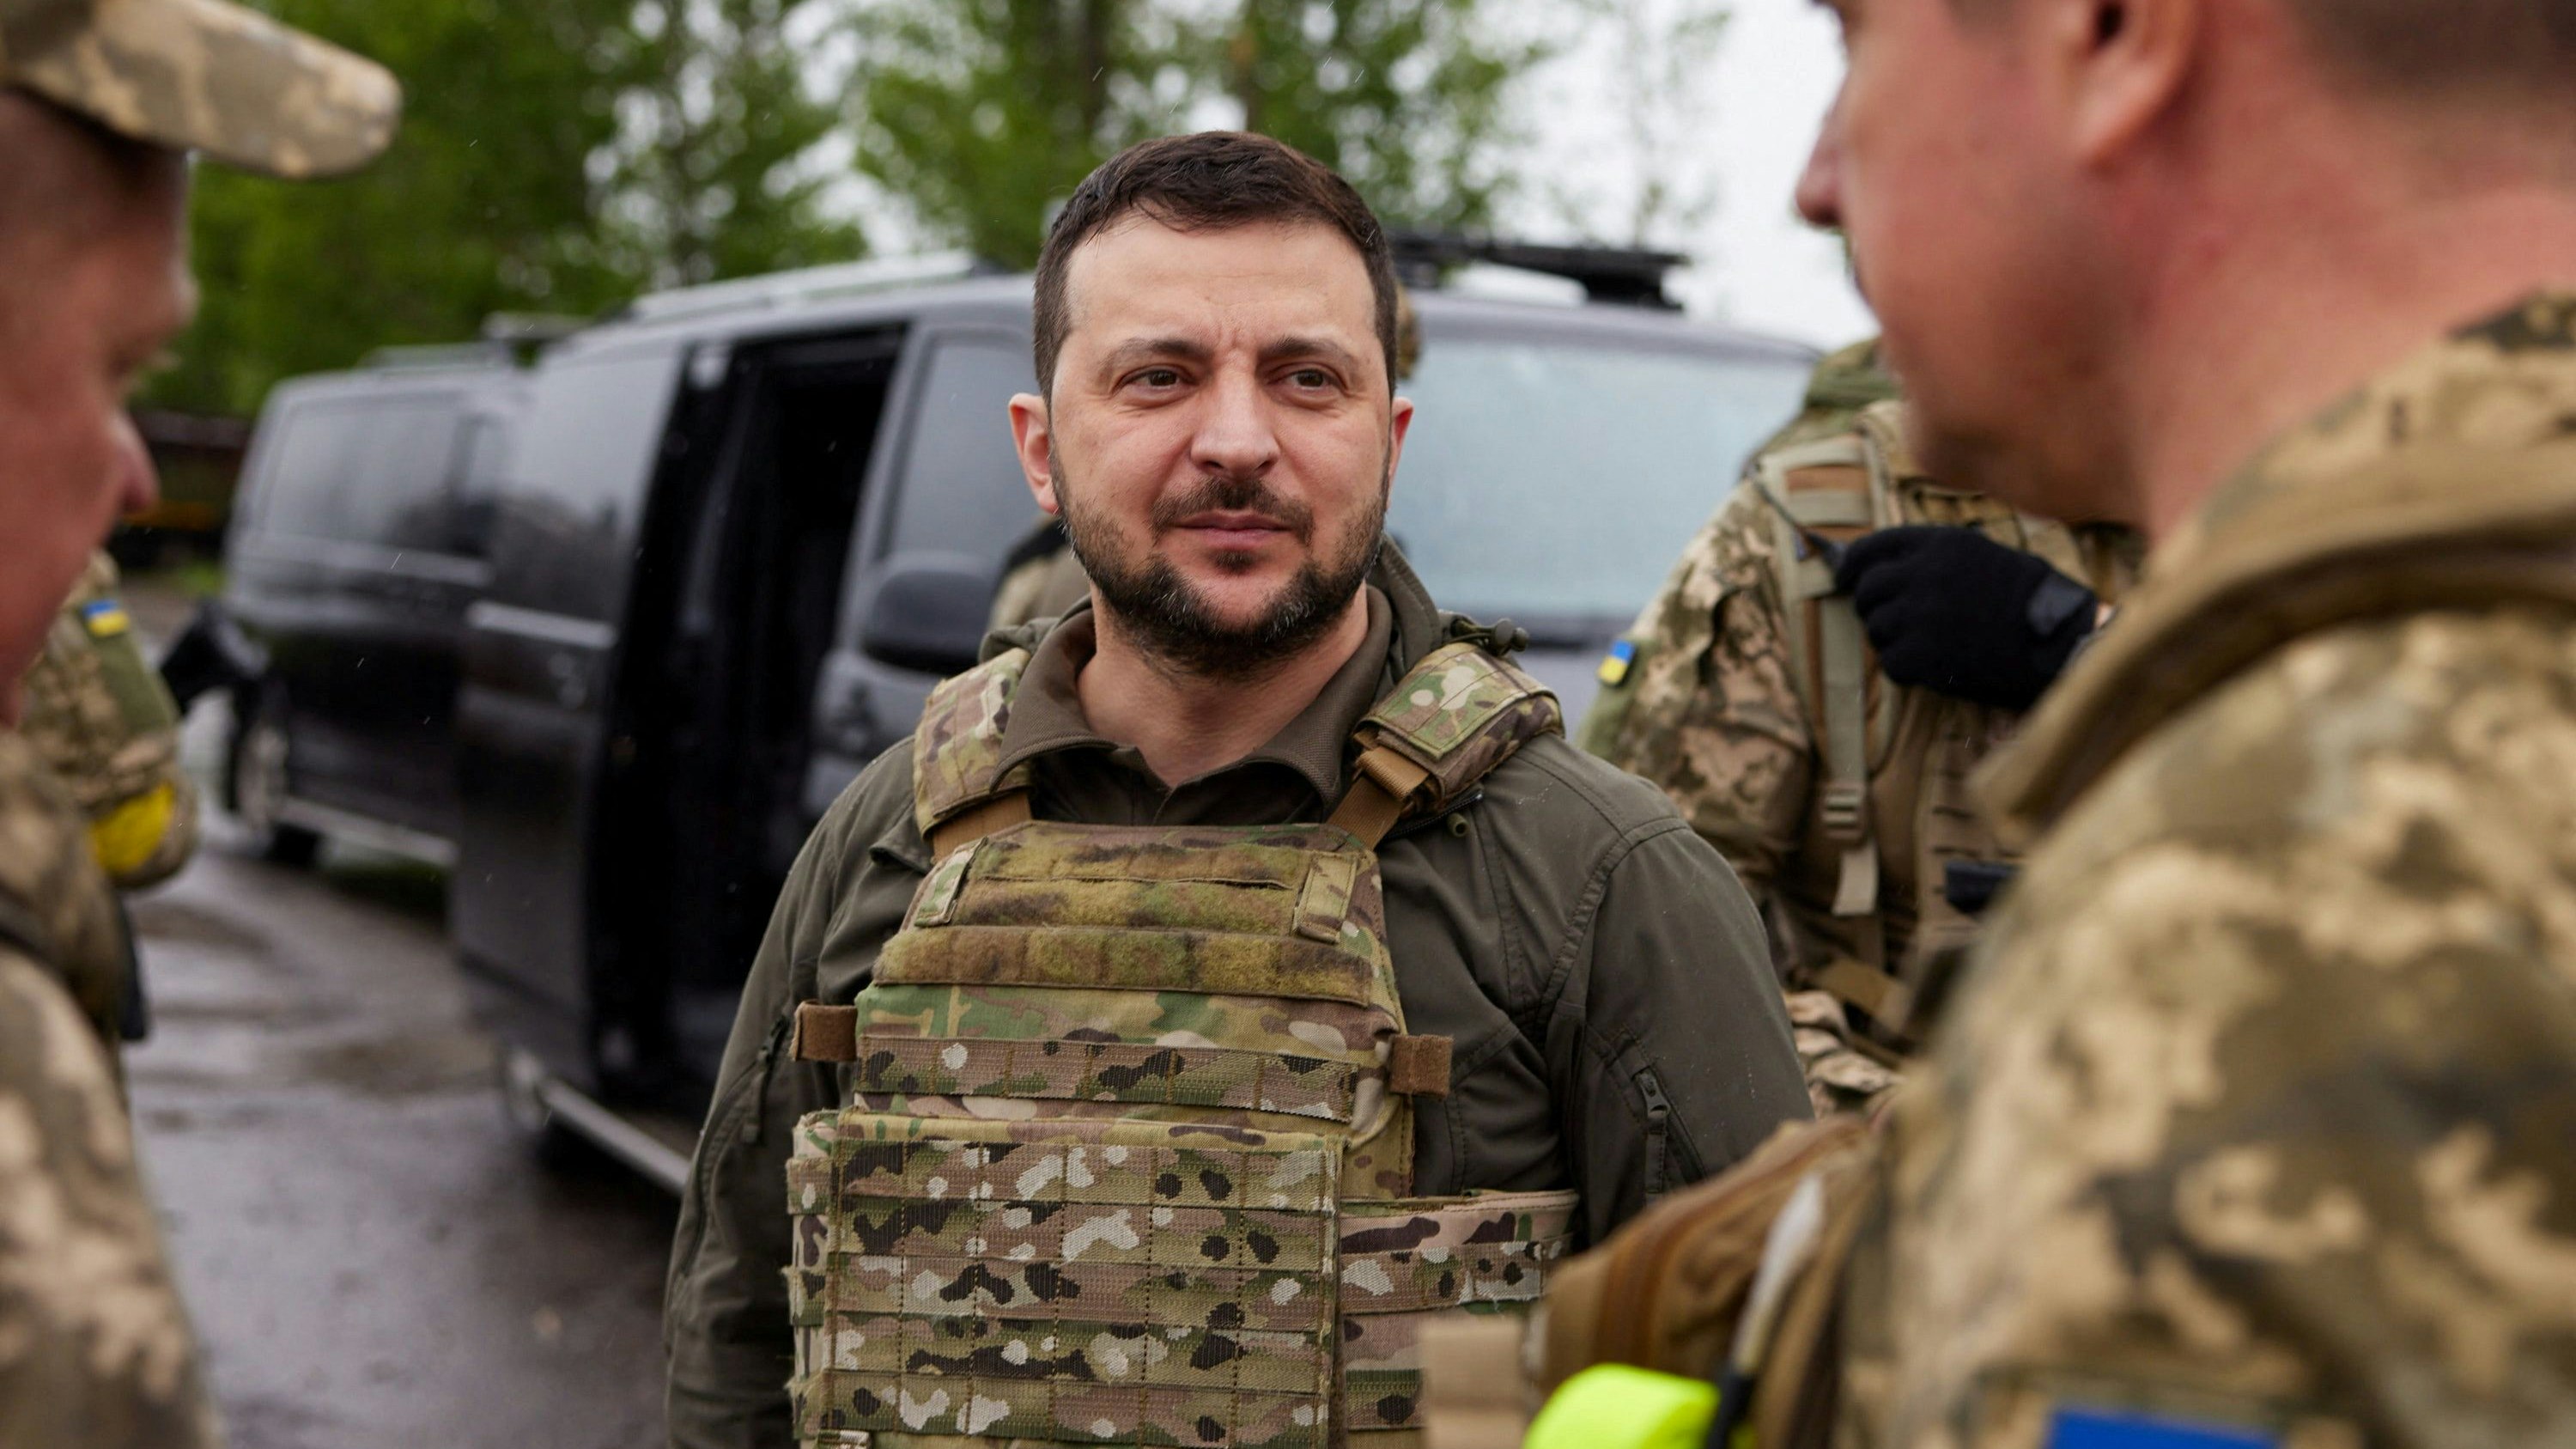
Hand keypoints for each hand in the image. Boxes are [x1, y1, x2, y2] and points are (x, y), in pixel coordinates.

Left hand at [1832, 526, 2096, 711]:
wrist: (2059, 643)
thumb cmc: (2030, 600)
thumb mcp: (1984, 555)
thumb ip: (1935, 556)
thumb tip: (1882, 566)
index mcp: (1941, 544)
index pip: (1874, 546)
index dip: (1854, 564)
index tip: (1845, 577)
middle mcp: (1924, 574)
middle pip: (1867, 589)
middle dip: (1873, 606)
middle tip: (1893, 620)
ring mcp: (1919, 615)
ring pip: (1875, 627)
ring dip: (1892, 638)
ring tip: (1927, 643)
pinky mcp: (1921, 655)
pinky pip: (1890, 662)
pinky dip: (1905, 668)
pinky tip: (1932, 666)